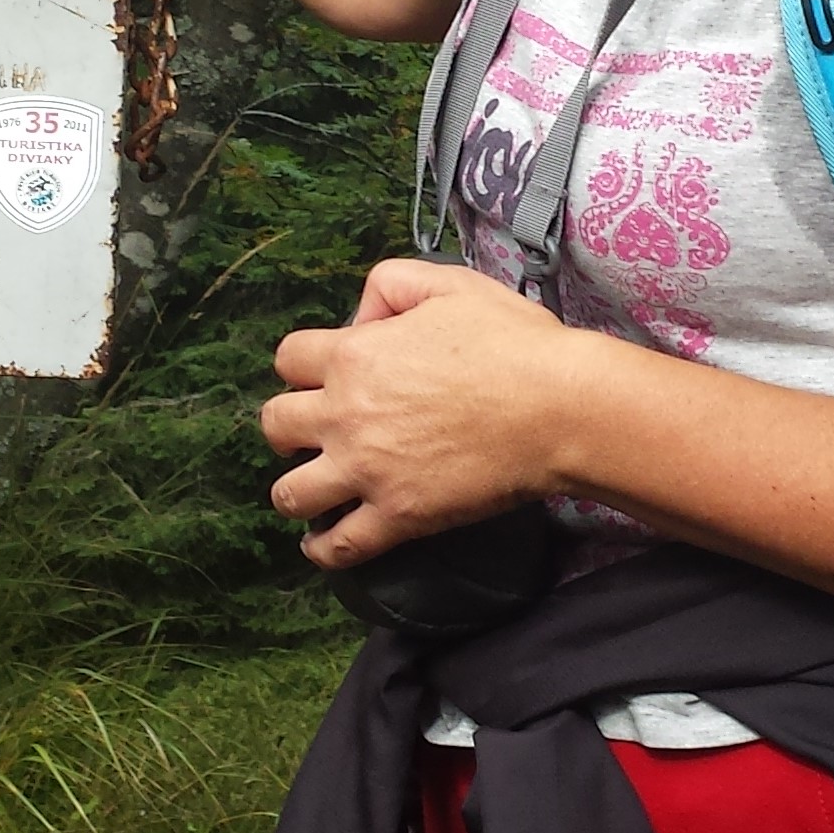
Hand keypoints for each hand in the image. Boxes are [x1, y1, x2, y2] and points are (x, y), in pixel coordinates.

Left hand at [262, 259, 583, 567]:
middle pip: (275, 424)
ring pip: (290, 492)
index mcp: (355, 355)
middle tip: (316, 431)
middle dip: (289, 426)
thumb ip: (392, 285)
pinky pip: (339, 546)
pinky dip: (323, 548)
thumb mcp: (450, 285)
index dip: (303, 365)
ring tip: (314, 488)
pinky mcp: (398, 516)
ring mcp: (368, 471)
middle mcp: (346, 415)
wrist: (558, 408)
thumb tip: (363, 316)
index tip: (325, 375)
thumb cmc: (513, 343)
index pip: (288, 358)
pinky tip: (322, 542)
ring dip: (295, 488)